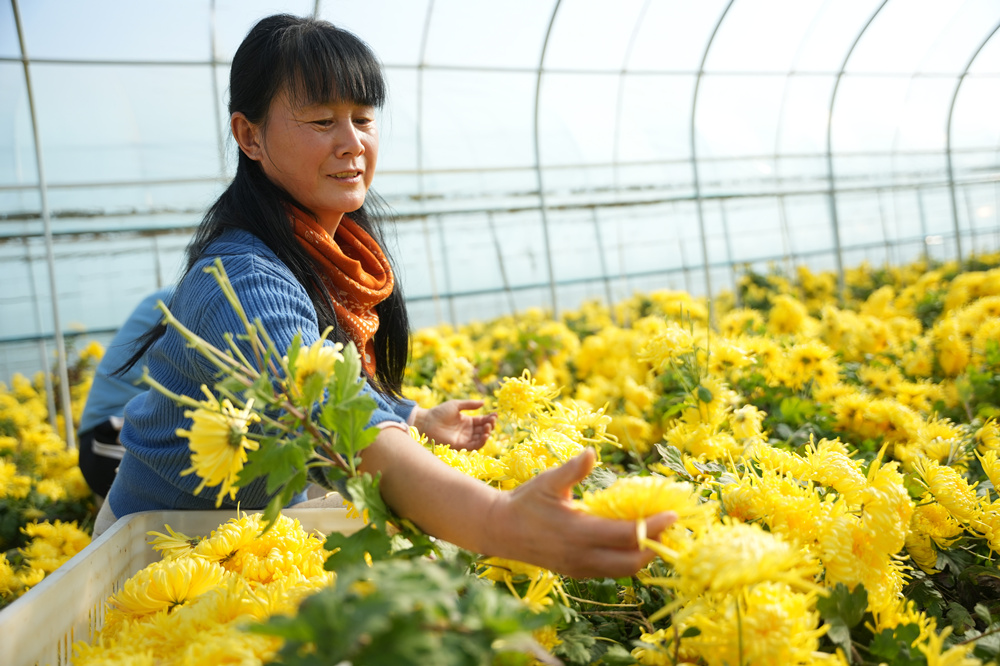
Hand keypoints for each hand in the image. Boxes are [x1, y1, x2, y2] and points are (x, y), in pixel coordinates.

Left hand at [412, 400, 496, 450]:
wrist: (427, 422)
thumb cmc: (440, 412)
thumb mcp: (456, 405)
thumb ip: (470, 404)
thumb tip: (484, 402)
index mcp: (468, 421)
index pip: (482, 421)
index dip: (489, 418)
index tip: (495, 414)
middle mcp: (468, 431)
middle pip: (483, 430)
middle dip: (490, 425)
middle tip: (491, 421)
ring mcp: (465, 438)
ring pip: (480, 438)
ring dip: (487, 433)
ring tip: (487, 427)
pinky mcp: (461, 446)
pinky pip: (474, 446)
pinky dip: (481, 442)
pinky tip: (484, 435)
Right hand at [483, 448, 676, 578]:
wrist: (500, 531)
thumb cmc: (525, 501)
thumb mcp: (548, 482)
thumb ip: (572, 470)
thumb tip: (591, 453)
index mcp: (577, 532)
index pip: (627, 535)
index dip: (654, 526)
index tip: (673, 514)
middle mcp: (581, 556)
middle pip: (632, 562)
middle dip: (656, 547)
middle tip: (670, 527)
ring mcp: (579, 568)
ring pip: (623, 570)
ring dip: (644, 555)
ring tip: (657, 533)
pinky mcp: (577, 573)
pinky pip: (611, 571)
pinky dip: (628, 559)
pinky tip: (635, 542)